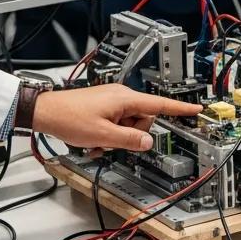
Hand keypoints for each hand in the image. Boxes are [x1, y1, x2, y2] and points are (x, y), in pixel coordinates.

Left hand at [33, 84, 201, 151]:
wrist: (45, 112)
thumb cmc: (69, 118)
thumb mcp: (103, 136)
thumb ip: (130, 140)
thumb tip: (147, 142)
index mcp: (125, 99)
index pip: (160, 105)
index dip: (180, 109)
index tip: (196, 109)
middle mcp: (121, 96)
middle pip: (142, 121)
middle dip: (132, 136)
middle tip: (113, 142)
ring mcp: (111, 101)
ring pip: (128, 125)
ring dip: (117, 138)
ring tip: (99, 142)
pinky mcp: (102, 107)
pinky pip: (116, 124)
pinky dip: (108, 135)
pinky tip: (94, 141)